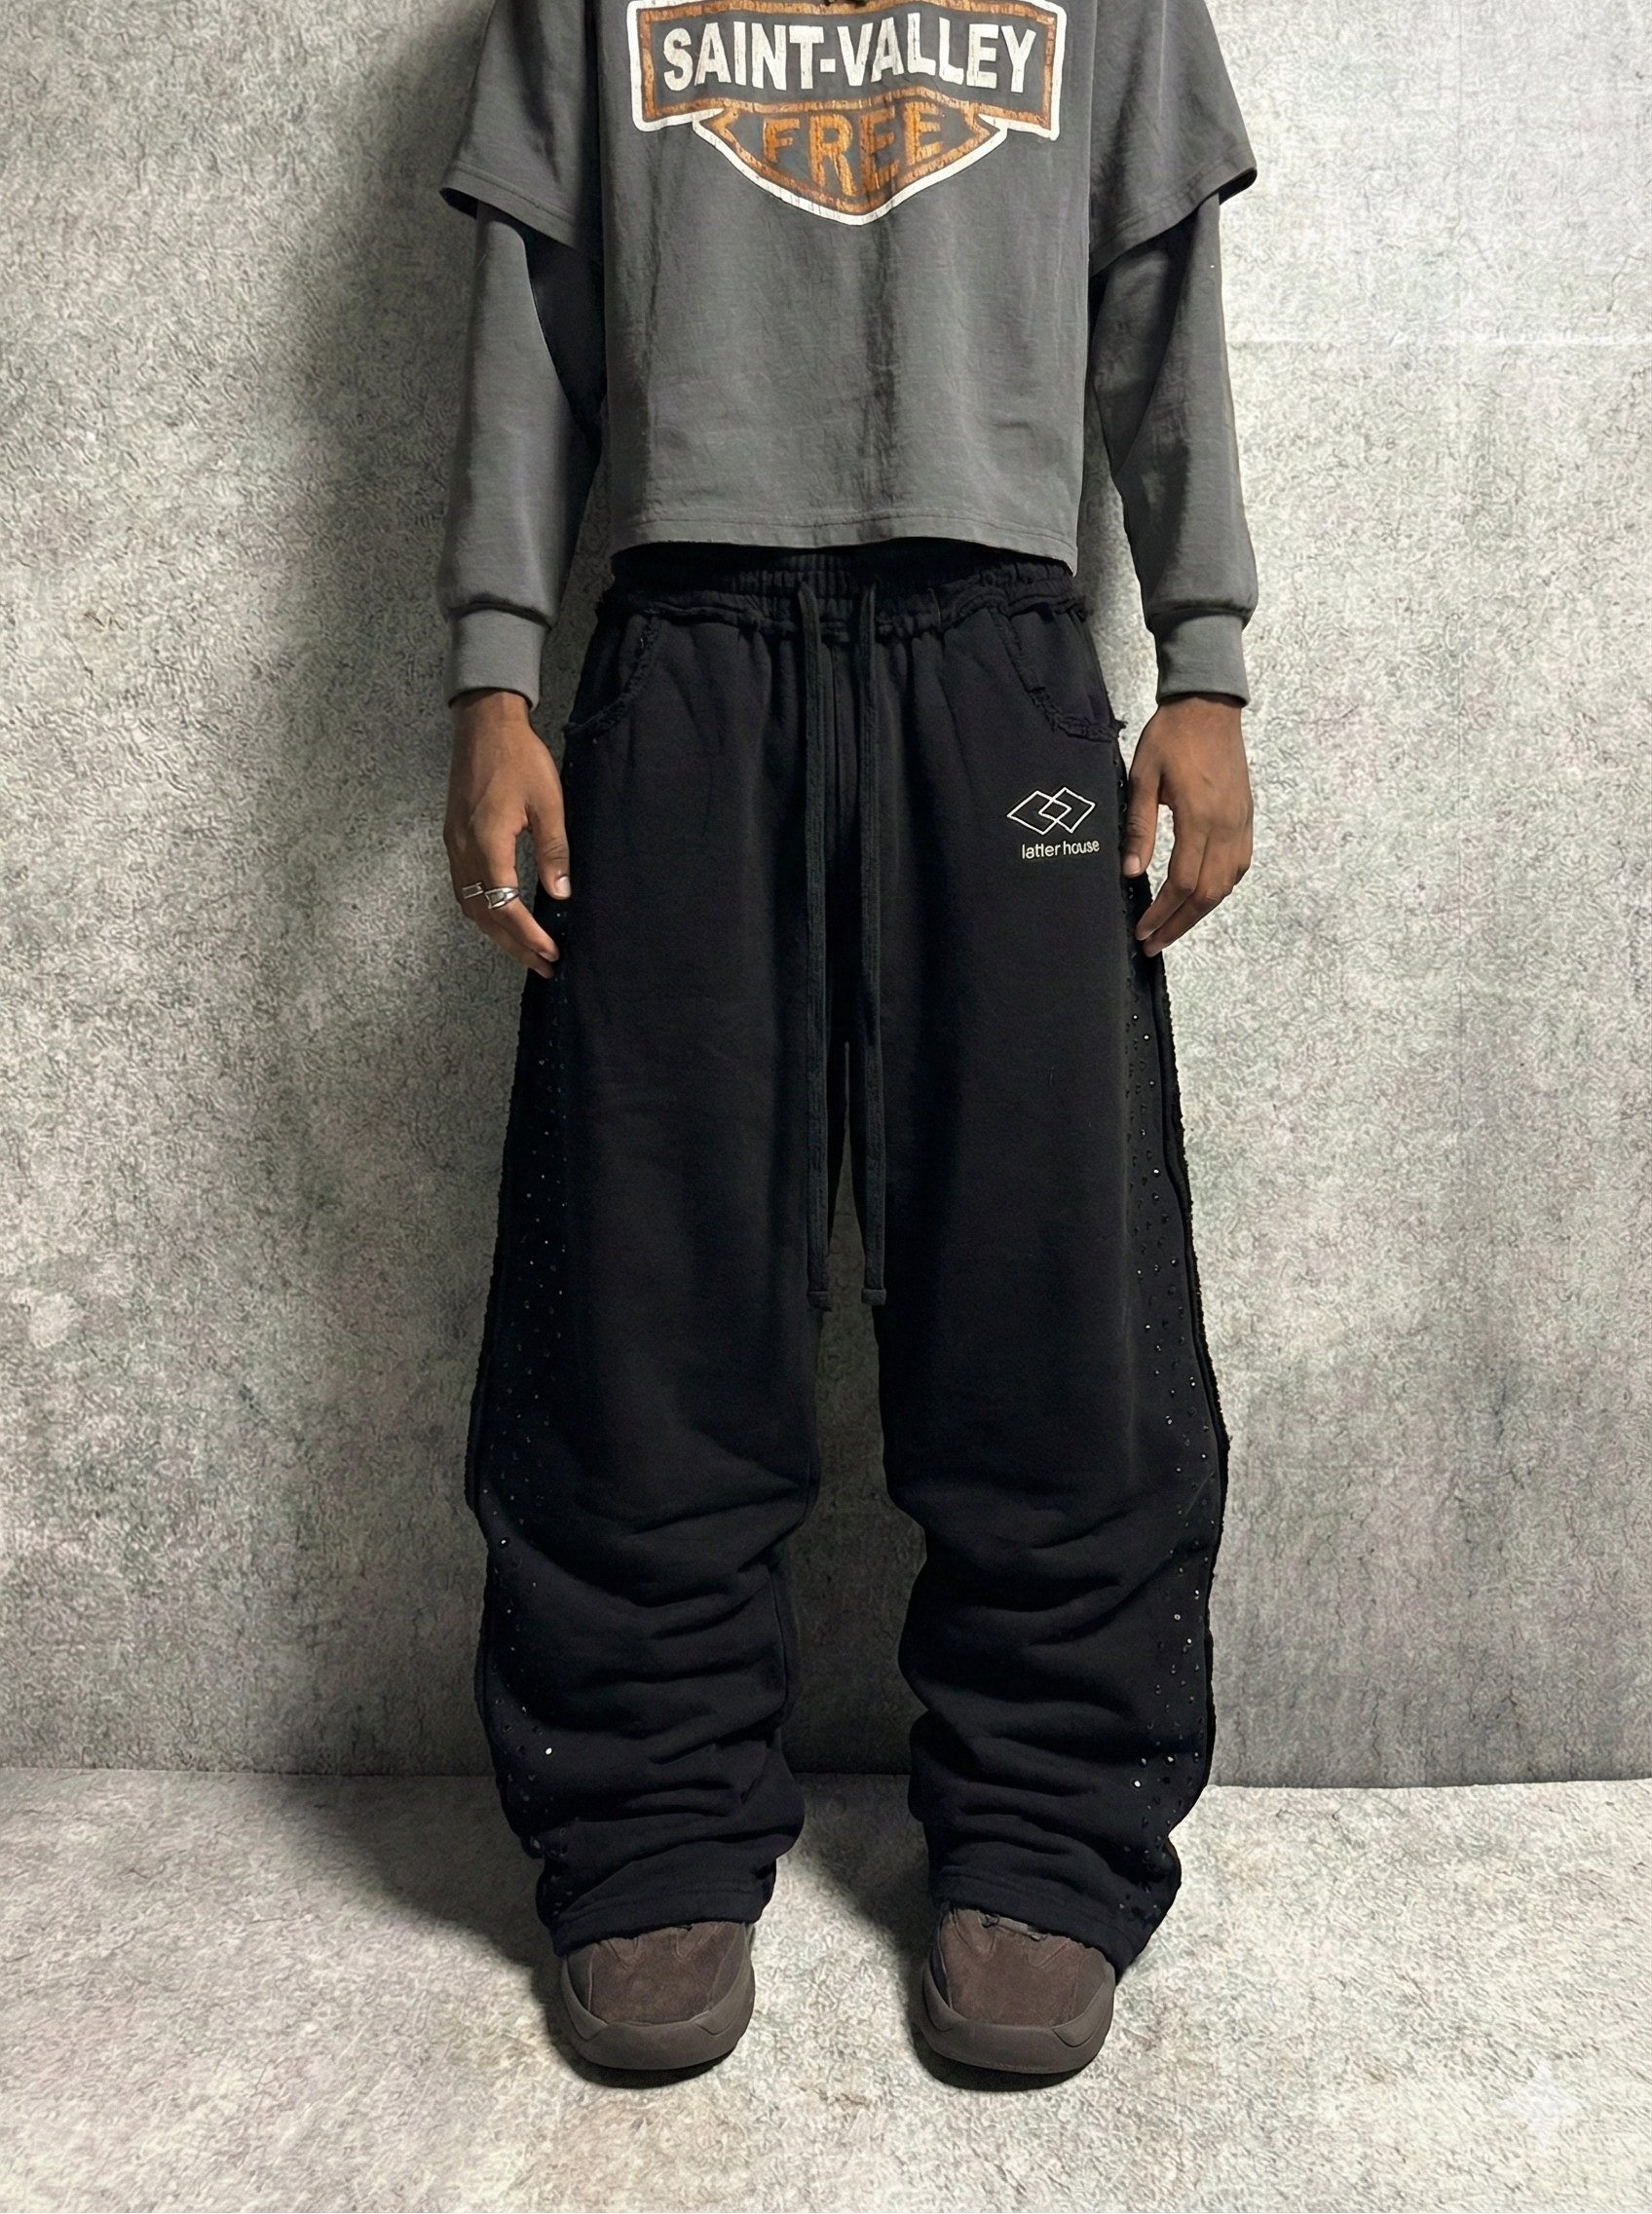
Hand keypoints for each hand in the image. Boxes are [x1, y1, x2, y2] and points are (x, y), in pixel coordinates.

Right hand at [445, 689, 569, 978]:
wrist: (484, 725)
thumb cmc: (519, 758)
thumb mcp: (548, 803)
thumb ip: (554, 852)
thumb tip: (561, 895)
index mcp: (487, 843)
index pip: (505, 906)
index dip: (528, 935)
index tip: (551, 953)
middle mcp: (464, 850)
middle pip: (484, 915)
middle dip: (514, 945)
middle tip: (542, 965)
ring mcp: (454, 845)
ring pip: (470, 905)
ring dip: (497, 933)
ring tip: (525, 951)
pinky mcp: (453, 838)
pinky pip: (464, 888)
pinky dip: (483, 911)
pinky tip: (501, 919)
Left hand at [1122, 694, 1252, 956]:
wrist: (1209, 705)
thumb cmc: (1171, 736)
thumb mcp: (1142, 779)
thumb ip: (1138, 829)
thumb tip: (1130, 874)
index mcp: (1199, 817)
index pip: (1182, 882)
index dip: (1162, 913)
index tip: (1142, 932)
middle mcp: (1226, 826)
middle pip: (1207, 893)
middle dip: (1179, 924)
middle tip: (1155, 944)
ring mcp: (1241, 823)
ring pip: (1226, 884)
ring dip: (1200, 911)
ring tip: (1173, 927)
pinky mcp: (1246, 818)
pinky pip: (1237, 866)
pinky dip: (1219, 889)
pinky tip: (1201, 897)